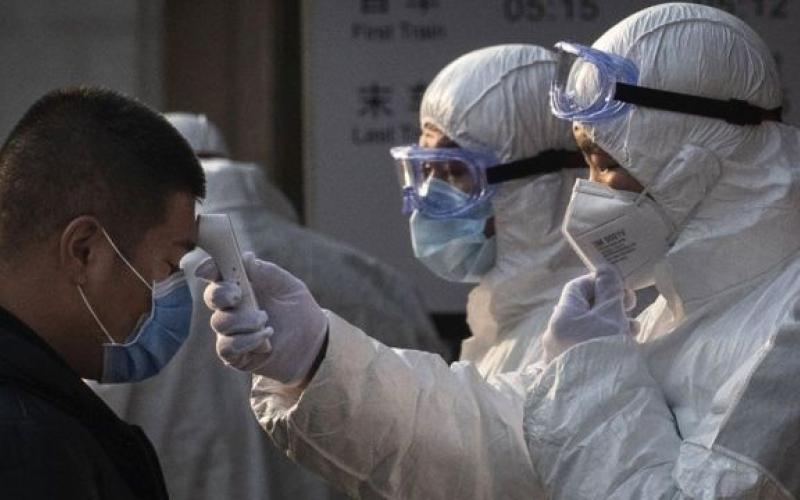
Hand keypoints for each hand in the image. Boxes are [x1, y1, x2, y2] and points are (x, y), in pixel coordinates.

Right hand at [196, 252, 327, 385]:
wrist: (314, 342)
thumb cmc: (298, 309)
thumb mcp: (287, 285)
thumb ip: (265, 271)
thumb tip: (245, 257)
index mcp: (242, 285)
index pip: (218, 274)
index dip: (210, 269)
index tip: (208, 271)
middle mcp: (232, 307)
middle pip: (212, 297)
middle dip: (221, 294)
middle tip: (238, 295)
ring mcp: (232, 331)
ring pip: (220, 322)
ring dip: (243, 320)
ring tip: (265, 319)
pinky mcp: (235, 355)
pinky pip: (227, 347)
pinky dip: (246, 340)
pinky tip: (266, 337)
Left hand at [541, 265, 637, 363]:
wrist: (595, 402)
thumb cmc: (602, 351)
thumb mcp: (609, 317)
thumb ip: (608, 291)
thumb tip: (604, 267)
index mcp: (562, 315)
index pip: (577, 287)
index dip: (600, 282)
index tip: (623, 290)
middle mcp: (556, 332)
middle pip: (583, 308)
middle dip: (610, 305)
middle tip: (631, 308)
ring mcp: (561, 352)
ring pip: (588, 328)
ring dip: (611, 323)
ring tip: (633, 331)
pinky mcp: (570, 369)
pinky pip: (587, 346)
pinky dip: (604, 341)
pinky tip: (623, 347)